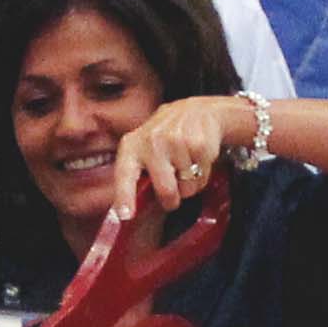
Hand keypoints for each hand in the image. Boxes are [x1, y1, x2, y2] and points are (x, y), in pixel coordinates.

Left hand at [104, 98, 258, 222]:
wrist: (195, 111)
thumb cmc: (165, 139)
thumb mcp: (144, 150)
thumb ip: (137, 177)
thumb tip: (128, 213)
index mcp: (132, 147)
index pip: (125, 175)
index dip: (125, 197)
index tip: (125, 215)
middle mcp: (152, 142)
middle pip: (166, 190)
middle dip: (172, 200)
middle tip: (173, 195)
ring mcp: (176, 141)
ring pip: (188, 187)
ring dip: (190, 184)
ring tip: (186, 165)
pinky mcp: (198, 143)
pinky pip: (203, 177)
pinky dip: (203, 174)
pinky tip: (197, 158)